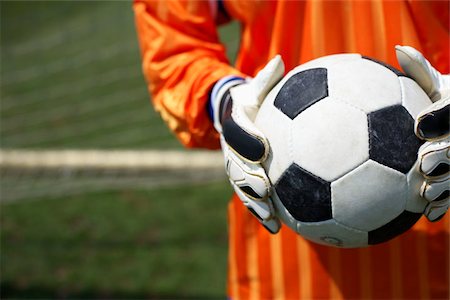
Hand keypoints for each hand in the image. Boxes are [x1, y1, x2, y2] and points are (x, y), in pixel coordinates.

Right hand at [210, 56, 284, 232]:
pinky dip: (260, 213)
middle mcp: (231, 148)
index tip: (262, 148)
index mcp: (235, 123)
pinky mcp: (243, 180)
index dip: (247, 139)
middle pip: (235, 165)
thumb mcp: (256, 85)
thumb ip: (266, 77)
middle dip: (248, 178)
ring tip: (270, 217)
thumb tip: (279, 60)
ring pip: (240, 187)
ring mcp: (235, 166)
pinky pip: (250, 198)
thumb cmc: (252, 100)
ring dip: (253, 203)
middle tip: (264, 188)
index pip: (237, 131)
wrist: (233, 117)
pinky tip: (277, 228)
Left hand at [396, 45, 449, 220]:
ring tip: (426, 192)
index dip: (440, 118)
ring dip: (446, 185)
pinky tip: (430, 213)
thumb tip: (398, 48)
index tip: (418, 127)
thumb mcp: (442, 85)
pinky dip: (445, 202)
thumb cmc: (449, 102)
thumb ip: (422, 72)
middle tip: (422, 162)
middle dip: (444, 156)